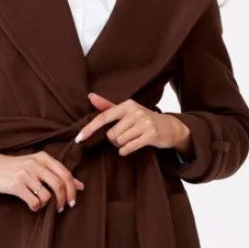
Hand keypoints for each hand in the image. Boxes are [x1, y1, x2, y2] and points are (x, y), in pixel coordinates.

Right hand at [0, 152, 84, 212]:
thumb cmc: (17, 167)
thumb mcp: (38, 165)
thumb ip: (58, 173)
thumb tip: (80, 185)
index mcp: (43, 158)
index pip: (65, 174)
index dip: (72, 190)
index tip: (72, 201)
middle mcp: (36, 164)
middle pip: (59, 185)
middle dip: (63, 200)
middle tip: (61, 208)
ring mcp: (25, 174)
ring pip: (47, 195)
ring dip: (47, 205)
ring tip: (42, 205)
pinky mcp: (16, 185)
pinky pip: (33, 201)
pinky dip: (36, 207)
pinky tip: (32, 206)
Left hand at [74, 92, 191, 156]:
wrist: (169, 126)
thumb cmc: (143, 119)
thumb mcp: (127, 110)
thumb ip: (107, 106)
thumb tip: (90, 96)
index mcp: (127, 105)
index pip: (103, 117)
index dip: (90, 129)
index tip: (79, 139)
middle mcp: (135, 111)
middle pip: (111, 134)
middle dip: (114, 140)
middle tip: (124, 136)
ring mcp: (144, 123)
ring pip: (119, 141)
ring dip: (121, 145)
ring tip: (131, 140)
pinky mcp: (151, 135)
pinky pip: (129, 147)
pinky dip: (125, 151)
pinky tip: (129, 148)